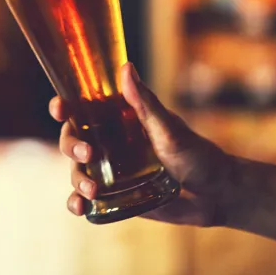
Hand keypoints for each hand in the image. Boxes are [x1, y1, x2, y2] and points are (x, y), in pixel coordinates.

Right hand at [49, 62, 238, 226]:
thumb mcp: (169, 128)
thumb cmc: (196, 154)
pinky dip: (77, 202)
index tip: (60, 108)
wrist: (216, 195)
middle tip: (88, 154)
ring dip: (76, 178)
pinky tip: (81, 207)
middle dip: (71, 145)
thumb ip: (145, 103)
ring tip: (92, 191)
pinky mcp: (114, 197)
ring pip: (77, 170)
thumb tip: (125, 67)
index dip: (64, 107)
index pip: (82, 109)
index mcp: (118, 121)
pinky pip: (86, 199)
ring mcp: (110, 171)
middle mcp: (109, 143)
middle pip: (72, 139)